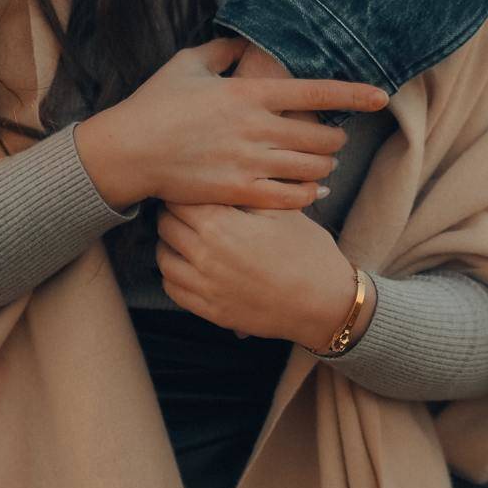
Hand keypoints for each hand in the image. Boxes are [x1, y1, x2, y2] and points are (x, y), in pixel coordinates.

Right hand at [75, 37, 385, 211]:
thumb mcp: (188, 64)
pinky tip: (313, 189)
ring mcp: (249, 163)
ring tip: (323, 160)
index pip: (314, 91)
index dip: (353, 93)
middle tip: (334, 136)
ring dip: (324, 163)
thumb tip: (245, 44)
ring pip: (311, 167)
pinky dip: (309, 193)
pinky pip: (292, 197)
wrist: (129, 151)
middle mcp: (255, 128)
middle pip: (321, 135)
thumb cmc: (156, 103)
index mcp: (248, 93)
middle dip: (336, 136)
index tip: (381, 96)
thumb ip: (223, 52)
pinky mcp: (239, 192)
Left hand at [155, 200, 363, 348]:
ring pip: (163, 258)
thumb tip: (217, 176)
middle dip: (173, 213)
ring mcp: (206, 287)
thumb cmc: (307, 251)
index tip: (191, 187)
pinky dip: (173, 274)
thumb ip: (245, 192)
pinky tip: (187, 264)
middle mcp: (205, 256)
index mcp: (221, 225)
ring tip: (184, 235)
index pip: (178, 199)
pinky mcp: (210, 311)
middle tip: (186, 208)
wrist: (325, 302)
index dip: (183, 190)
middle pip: (165, 226)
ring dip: (169, 243)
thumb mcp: (280, 209)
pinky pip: (173, 289)